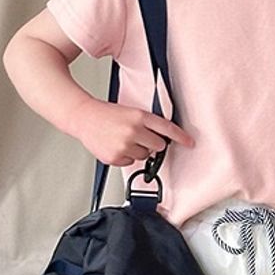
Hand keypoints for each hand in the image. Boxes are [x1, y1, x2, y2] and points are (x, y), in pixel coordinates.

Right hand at [69, 98, 194, 166]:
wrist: (84, 117)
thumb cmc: (107, 114)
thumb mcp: (131, 112)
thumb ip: (147, 124)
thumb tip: (162, 138)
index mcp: (140, 116)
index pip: (167, 128)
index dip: (181, 137)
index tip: (190, 143)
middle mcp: (133, 130)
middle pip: (158, 146)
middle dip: (153, 143)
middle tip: (139, 136)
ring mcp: (124, 145)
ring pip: (145, 156)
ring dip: (138, 150)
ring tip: (124, 139)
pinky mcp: (115, 157)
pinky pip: (131, 163)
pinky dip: (126, 157)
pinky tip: (116, 146)